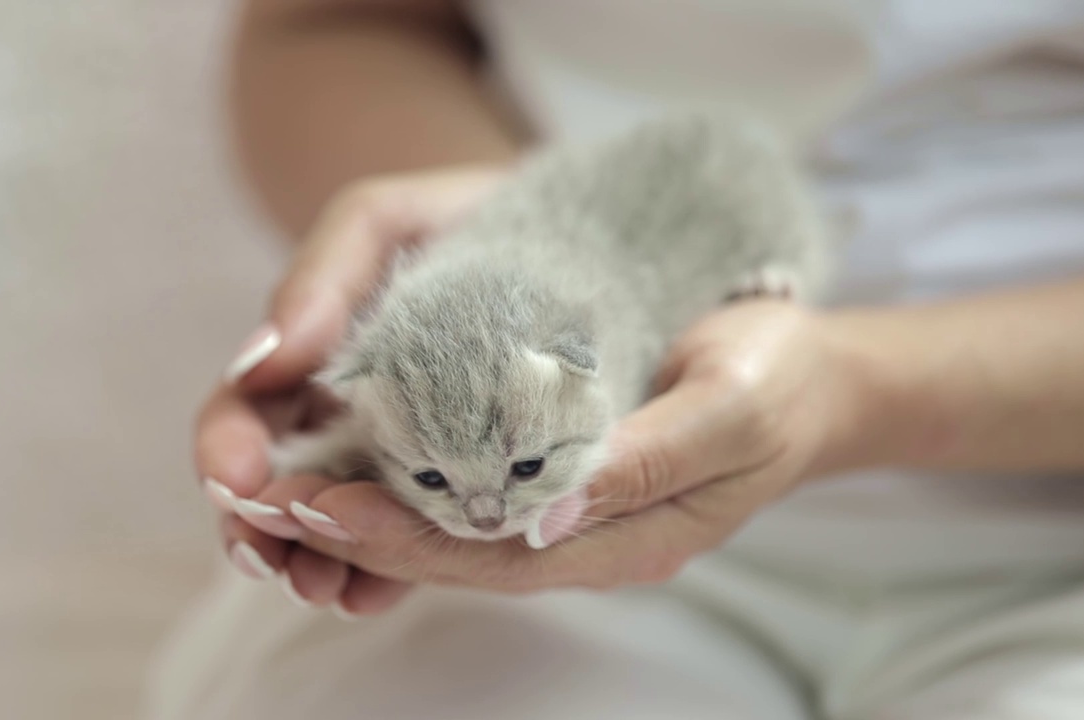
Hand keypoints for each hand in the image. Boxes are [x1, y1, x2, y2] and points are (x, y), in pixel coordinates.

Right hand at [195, 167, 507, 614]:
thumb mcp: (389, 220)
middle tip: (280, 559)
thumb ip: (326, 270)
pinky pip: (408, 539)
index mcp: (308, 360)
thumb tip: (268, 352)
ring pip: (335, 529)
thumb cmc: (464, 221)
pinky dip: (382, 572)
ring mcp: (392, 461)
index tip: (236, 473)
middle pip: (276, 490)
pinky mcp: (451, 489)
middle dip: (266, 530)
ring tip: (331, 590)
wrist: (563, 241)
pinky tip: (376, 594)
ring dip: (319, 565)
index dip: (226, 447)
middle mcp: (339, 419)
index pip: (243, 413)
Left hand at [280, 301, 867, 591]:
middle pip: (452, 553)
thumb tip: (539, 512)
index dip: (403, 533)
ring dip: (367, 512)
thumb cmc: (779, 383)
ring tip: (281, 486)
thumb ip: (644, 460)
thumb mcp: (731, 408)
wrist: (816, 378)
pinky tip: (351, 456)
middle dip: (358, 531)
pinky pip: (469, 495)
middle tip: (267, 500)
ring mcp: (569, 515)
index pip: (491, 554)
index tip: (323, 501)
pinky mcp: (559, 479)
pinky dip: (406, 482)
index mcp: (625, 538)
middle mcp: (584, 540)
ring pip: (450, 530)